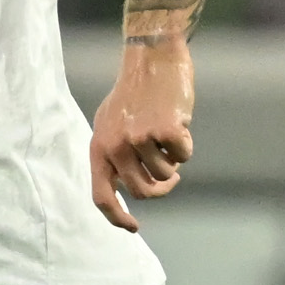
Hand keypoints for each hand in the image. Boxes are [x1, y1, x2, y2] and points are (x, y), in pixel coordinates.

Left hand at [89, 34, 195, 232]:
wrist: (152, 56)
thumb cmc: (135, 91)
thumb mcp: (111, 123)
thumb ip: (114, 154)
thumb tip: (128, 188)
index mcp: (99, 146)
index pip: (101, 196)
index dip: (117, 217)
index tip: (134, 227)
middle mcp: (115, 146)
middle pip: (142, 191)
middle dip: (161, 188)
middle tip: (172, 177)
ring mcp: (139, 139)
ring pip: (166, 173)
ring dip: (174, 160)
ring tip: (169, 134)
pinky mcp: (164, 130)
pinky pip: (183, 155)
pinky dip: (186, 143)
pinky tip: (179, 121)